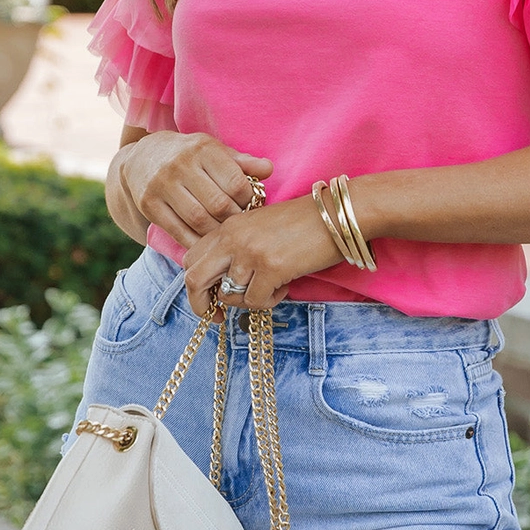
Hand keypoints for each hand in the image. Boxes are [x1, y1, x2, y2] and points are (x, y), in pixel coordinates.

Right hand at [119, 131, 272, 250]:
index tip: (251, 205)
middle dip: (234, 219)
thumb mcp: (214, 150)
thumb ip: (242, 162)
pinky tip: (206, 243)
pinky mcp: (148, 204)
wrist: (142, 157)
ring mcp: (162, 185)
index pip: (236, 182)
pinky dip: (195, 242)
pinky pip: (177, 231)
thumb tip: (269, 169)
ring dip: (217, 233)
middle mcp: (181, 165)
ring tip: (226, 235)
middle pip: (218, 204)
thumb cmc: (190, 155)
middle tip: (241, 225)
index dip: (249, 199)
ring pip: (198, 220)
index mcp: (203, 149)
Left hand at [183, 193, 342, 313]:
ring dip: (249, 301)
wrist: (339, 213)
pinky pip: (256, 301)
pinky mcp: (271, 267)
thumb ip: (236, 247)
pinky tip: (284, 287)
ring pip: (229, 296)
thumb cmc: (304, 222)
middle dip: (200, 305)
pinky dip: (269, 302)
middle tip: (217, 317)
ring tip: (271, 288)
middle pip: (194, 279)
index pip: (190, 259)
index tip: (211, 298)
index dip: (196, 284)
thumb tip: (221, 284)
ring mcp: (251, 252)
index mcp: (229, 225)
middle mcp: (233, 237)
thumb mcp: (260, 226)